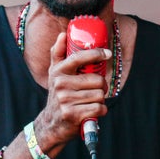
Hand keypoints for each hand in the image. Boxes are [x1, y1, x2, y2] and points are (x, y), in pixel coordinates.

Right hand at [35, 32, 110, 148]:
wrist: (52, 123)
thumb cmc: (58, 94)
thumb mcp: (55, 74)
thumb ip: (58, 53)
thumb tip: (62, 34)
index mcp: (58, 72)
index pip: (79, 57)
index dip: (95, 54)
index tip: (107, 53)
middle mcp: (60, 85)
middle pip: (97, 80)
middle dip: (101, 86)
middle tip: (96, 89)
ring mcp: (66, 100)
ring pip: (99, 95)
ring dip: (100, 99)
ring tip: (90, 101)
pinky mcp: (73, 115)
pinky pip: (99, 108)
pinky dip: (100, 111)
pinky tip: (92, 111)